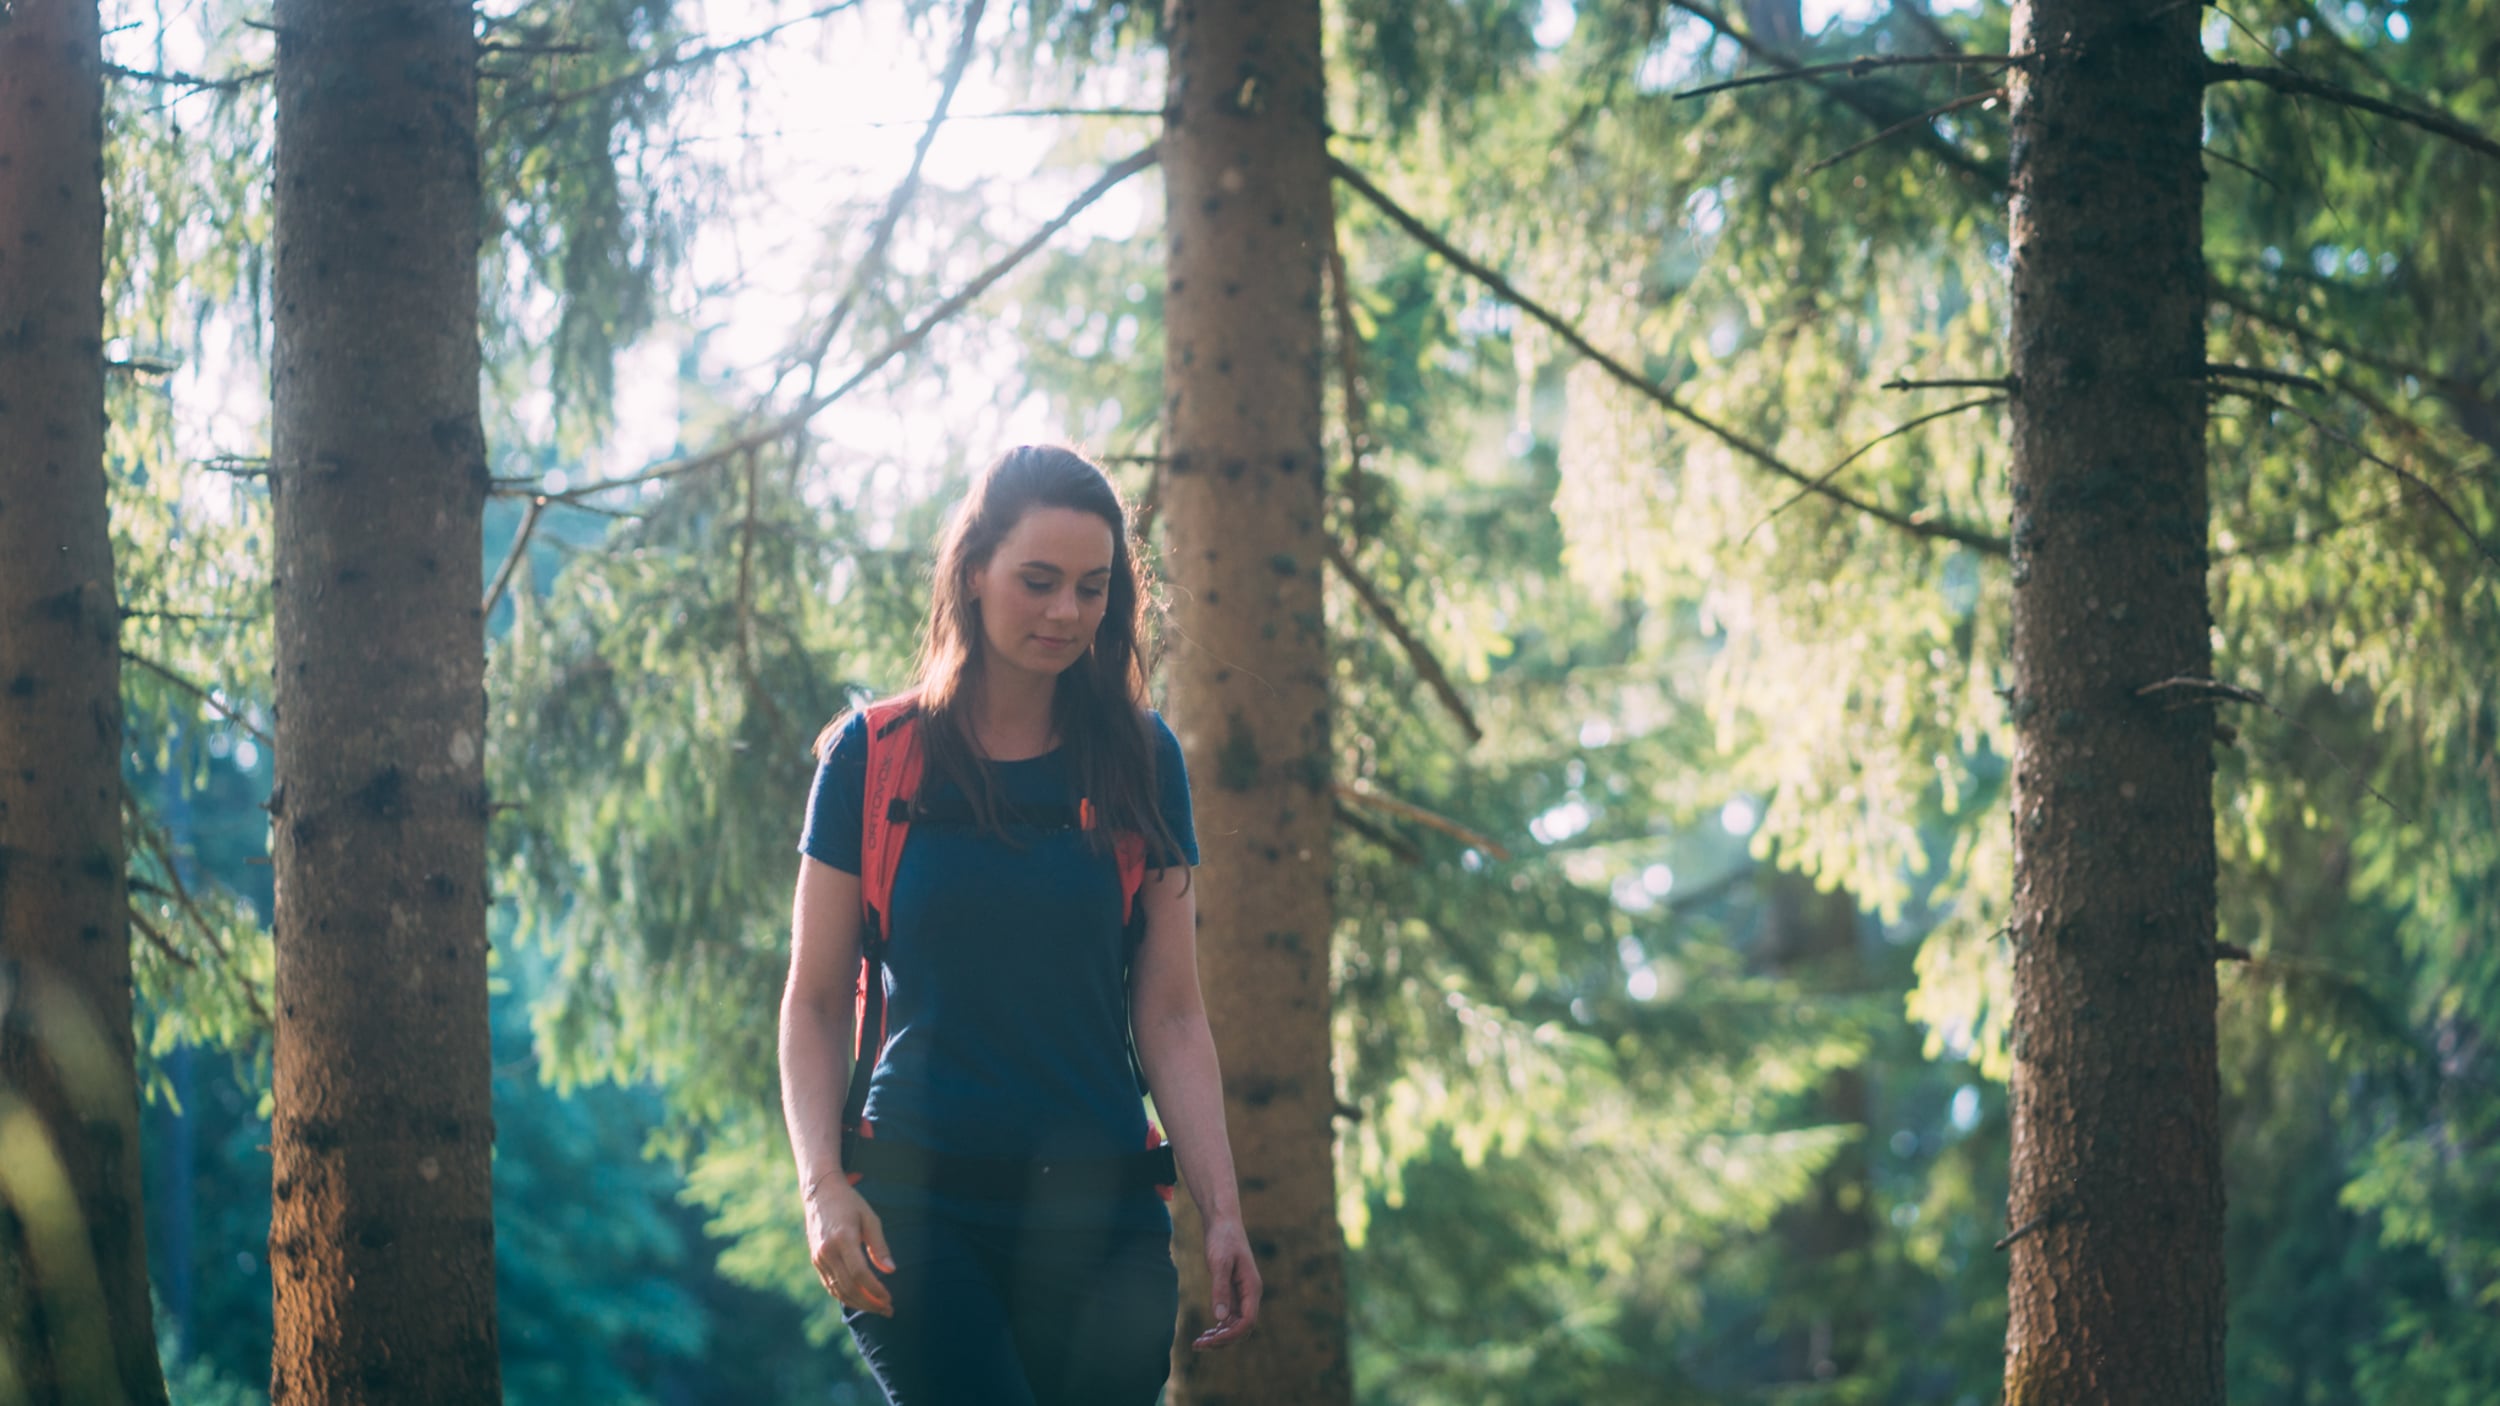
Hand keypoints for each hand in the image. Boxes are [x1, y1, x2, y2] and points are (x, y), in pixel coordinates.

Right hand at [806, 1177, 894, 1316]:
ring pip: (838, 1290)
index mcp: (842, 1239)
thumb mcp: (869, 1218)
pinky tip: (860, 1300)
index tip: (889, 1300)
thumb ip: (879, 1245)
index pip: (859, 1274)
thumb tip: (891, 1270)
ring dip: (858, 1303)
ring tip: (878, 1309)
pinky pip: (830, 1285)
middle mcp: (827, 1251)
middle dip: (870, 1303)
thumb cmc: (850, 1203)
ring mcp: (818, 1258)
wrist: (820, 1193)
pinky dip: (845, 1296)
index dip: (875, 1290)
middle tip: (888, 1310)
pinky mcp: (816, 1260)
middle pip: (849, 1287)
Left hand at [1191, 1217, 1260, 1348]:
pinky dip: (1219, 1326)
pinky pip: (1230, 1316)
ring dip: (1219, 1336)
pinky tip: (1205, 1332)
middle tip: (1198, 1345)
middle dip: (1223, 1340)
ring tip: (1198, 1343)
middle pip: (1242, 1327)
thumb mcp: (1219, 1263)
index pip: (1247, 1321)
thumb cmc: (1222, 1238)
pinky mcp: (1234, 1290)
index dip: (1230, 1335)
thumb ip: (1220, 1289)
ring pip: (1235, 1324)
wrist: (1222, 1221)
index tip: (1210, 1341)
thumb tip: (1219, 1317)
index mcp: (1252, 1287)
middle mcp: (1250, 1293)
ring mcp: (1243, 1293)